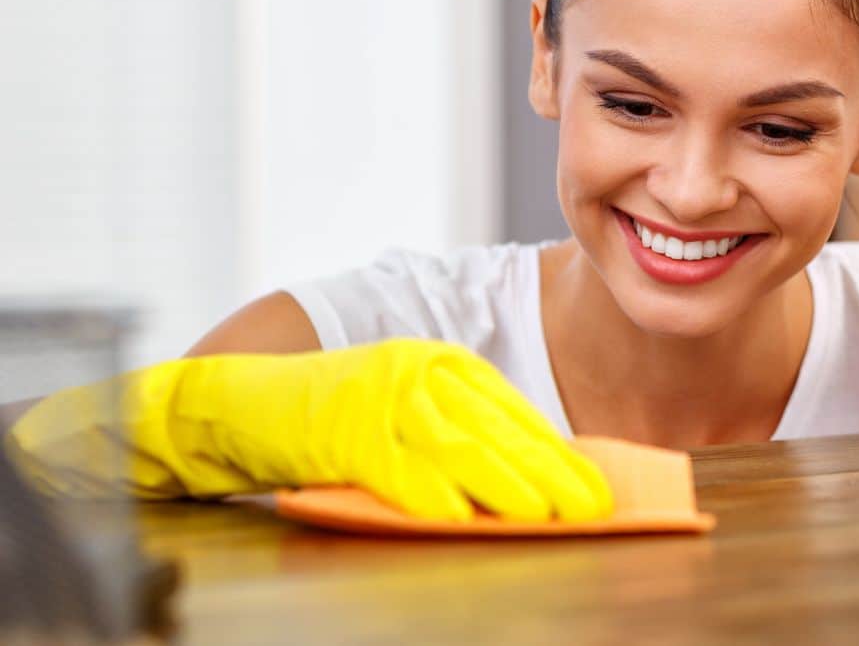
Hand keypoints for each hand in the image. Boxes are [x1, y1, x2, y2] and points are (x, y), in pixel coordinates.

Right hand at [4, 339, 611, 521]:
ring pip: (457, 446)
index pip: (514, 412)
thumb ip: (461, 434)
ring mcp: (381, 397)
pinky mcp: (342, 429)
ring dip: (504, 483)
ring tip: (543, 514)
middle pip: (498, 428)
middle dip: (550, 471)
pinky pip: (395, 467)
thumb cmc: (331, 416)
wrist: (238, 402)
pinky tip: (457, 516)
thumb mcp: (406, 412)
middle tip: (592, 506)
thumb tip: (532, 481)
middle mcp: (420, 372)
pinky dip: (426, 493)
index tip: (597, 486)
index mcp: (442, 365)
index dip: (558, 453)